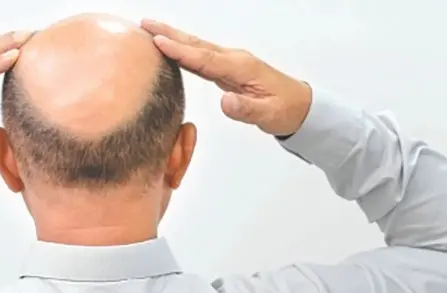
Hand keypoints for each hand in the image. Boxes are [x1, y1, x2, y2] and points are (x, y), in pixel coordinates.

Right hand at [141, 19, 311, 135]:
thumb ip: (246, 109)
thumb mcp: (269, 115)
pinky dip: (183, 51)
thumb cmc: (285, 110)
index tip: (158, 42)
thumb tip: (224, 102)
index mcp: (241, 69)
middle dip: (170, 34)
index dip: (181, 51)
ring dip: (174, 38)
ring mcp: (230, 63)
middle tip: (145, 24)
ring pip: (197, 48)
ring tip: (150, 30)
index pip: (205, 59)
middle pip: (197, 45)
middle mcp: (234, 60)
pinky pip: (200, 57)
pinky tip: (171, 49)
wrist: (301, 107)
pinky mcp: (227, 70)